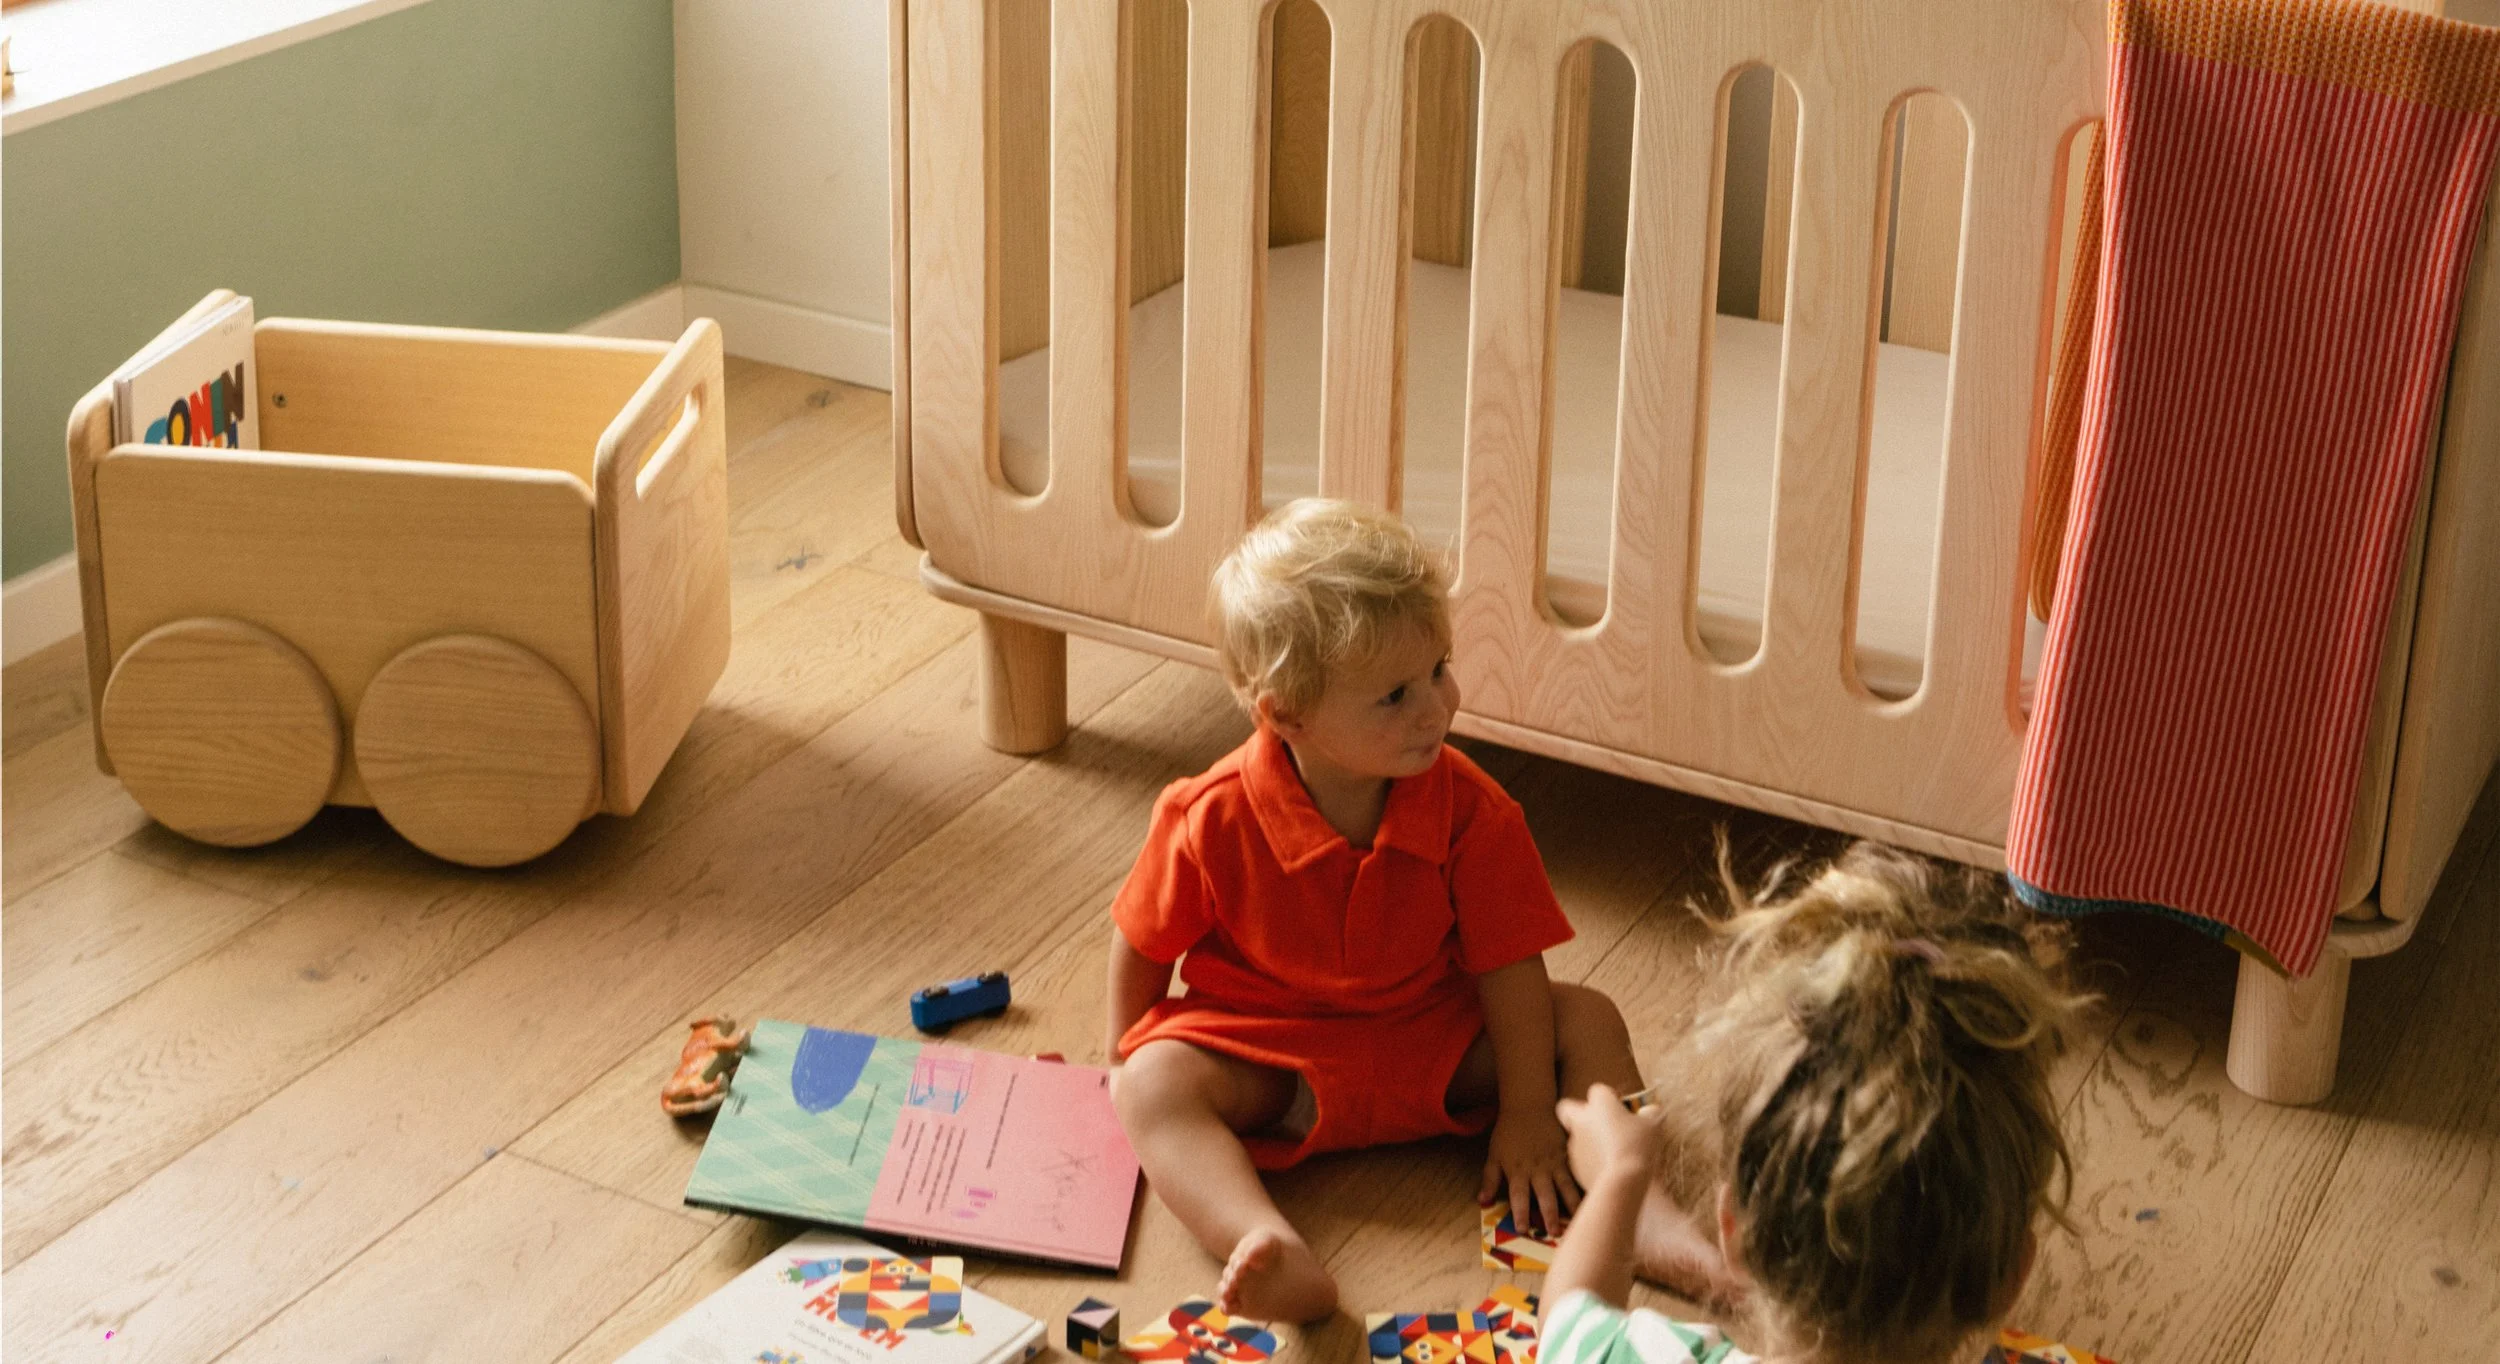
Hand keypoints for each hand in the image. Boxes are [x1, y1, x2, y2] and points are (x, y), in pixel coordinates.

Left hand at [1480, 1107, 1580, 1237]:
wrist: (1529, 1105)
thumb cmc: (1509, 1132)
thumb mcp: (1494, 1155)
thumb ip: (1490, 1179)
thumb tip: (1482, 1202)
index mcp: (1518, 1170)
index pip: (1519, 1195)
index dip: (1520, 1213)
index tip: (1524, 1229)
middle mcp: (1538, 1169)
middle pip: (1545, 1195)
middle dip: (1550, 1214)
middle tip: (1556, 1232)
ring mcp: (1555, 1163)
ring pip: (1566, 1186)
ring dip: (1573, 1205)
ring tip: (1582, 1219)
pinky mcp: (1568, 1156)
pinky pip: (1577, 1174)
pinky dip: (1584, 1187)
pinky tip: (1596, 1198)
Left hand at [1555, 1083, 1663, 1191]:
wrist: (1622, 1180)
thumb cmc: (1638, 1146)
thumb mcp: (1653, 1125)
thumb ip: (1650, 1113)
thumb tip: (1650, 1110)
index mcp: (1599, 1104)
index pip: (1599, 1090)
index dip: (1611, 1097)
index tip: (1623, 1108)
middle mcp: (1582, 1120)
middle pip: (1569, 1107)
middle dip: (1581, 1112)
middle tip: (1601, 1122)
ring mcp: (1575, 1143)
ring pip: (1577, 1135)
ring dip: (1590, 1139)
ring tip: (1614, 1151)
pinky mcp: (1574, 1165)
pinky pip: (1581, 1158)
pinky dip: (1592, 1159)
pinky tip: (1610, 1168)